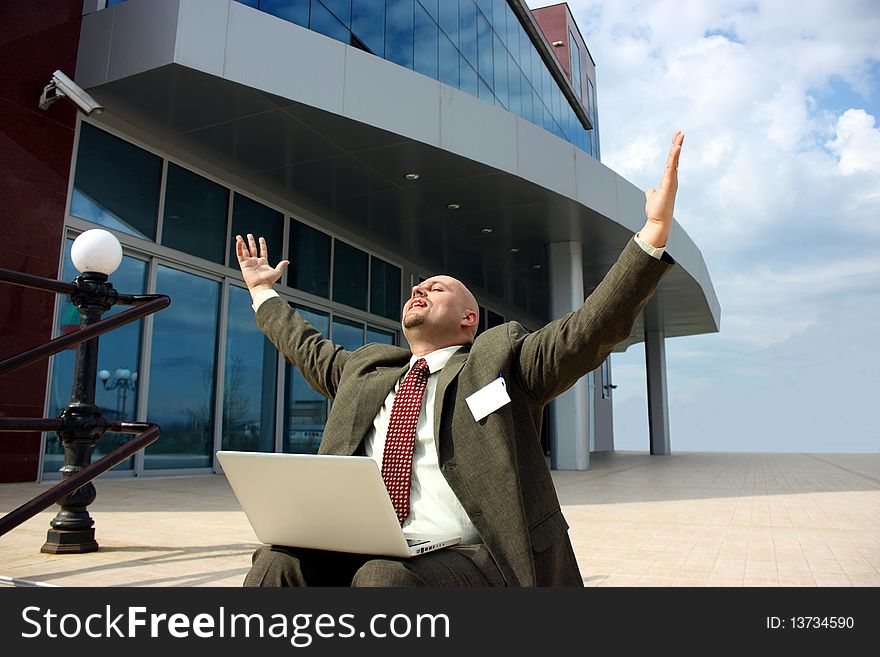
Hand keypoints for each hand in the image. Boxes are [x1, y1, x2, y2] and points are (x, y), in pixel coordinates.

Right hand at [235, 234, 288, 294]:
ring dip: (242, 243)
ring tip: (239, 236)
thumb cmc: (268, 281)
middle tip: (249, 235)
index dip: (262, 245)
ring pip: (245, 251)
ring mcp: (249, 263)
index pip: (262, 251)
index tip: (261, 238)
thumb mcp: (277, 272)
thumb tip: (287, 261)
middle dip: (251, 242)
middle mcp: (255, 262)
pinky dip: (239, 248)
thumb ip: (281, 265)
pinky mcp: (243, 265)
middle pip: (252, 249)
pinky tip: (238, 242)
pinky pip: (240, 255)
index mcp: (263, 262)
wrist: (261, 286)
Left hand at [640, 130, 683, 247]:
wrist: (657, 222)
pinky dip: (674, 158)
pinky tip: (676, 149)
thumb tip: (649, 189)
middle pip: (674, 159)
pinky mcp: (668, 185)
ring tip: (680, 136)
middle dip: (677, 145)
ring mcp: (671, 181)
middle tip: (680, 132)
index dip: (673, 150)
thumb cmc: (656, 211)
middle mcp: (672, 179)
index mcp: (668, 179)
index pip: (671, 162)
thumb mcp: (651, 197)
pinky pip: (671, 168)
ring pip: (674, 161)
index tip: (676, 139)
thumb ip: (651, 192)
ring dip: (676, 148)